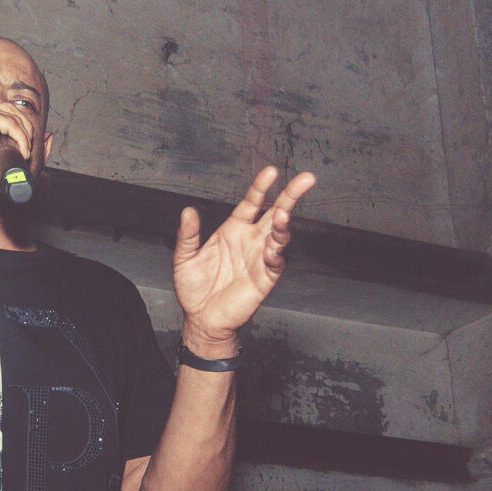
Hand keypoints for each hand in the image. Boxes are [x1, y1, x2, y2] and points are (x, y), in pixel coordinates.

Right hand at [0, 101, 40, 204]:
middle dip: (26, 128)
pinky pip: (10, 122)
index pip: (2, 112)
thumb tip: (50, 134)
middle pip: (9, 109)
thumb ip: (23, 146)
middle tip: (28, 149)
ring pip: (12, 113)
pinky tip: (22, 151)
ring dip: (25, 132)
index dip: (20, 128)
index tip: (26, 147)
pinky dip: (21, 137)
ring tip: (25, 152)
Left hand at [173, 166, 315, 352]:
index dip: (261, 187)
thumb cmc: (194, 288)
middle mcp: (251, 239)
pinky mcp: (265, 278)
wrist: (201, 319)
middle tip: (306, 179)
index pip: (252, 202)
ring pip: (279, 235)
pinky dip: (276, 254)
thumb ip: (188, 235)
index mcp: (234, 229)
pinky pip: (275, 263)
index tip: (271, 171)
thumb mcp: (185, 258)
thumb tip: (187, 211)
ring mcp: (260, 258)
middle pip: (276, 212)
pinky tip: (272, 249)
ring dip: (284, 224)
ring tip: (283, 215)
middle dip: (291, 195)